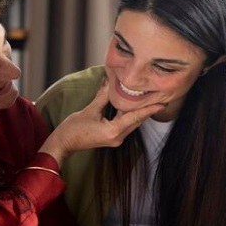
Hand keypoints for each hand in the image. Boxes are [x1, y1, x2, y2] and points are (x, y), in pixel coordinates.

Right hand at [39, 78, 165, 166]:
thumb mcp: (89, 110)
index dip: (149, 109)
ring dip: (138, 112)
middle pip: (136, 121)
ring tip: (149, 100)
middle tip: (159, 97)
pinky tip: (132, 106)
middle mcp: (117, 137)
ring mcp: (115, 139)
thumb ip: (103, 96)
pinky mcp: (112, 137)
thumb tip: (111, 82)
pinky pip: (125, 125)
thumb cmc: (73, 129)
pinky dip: (129, 115)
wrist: (64, 143)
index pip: (135, 117)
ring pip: (132, 123)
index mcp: (113, 131)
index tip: (162, 103)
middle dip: (147, 109)